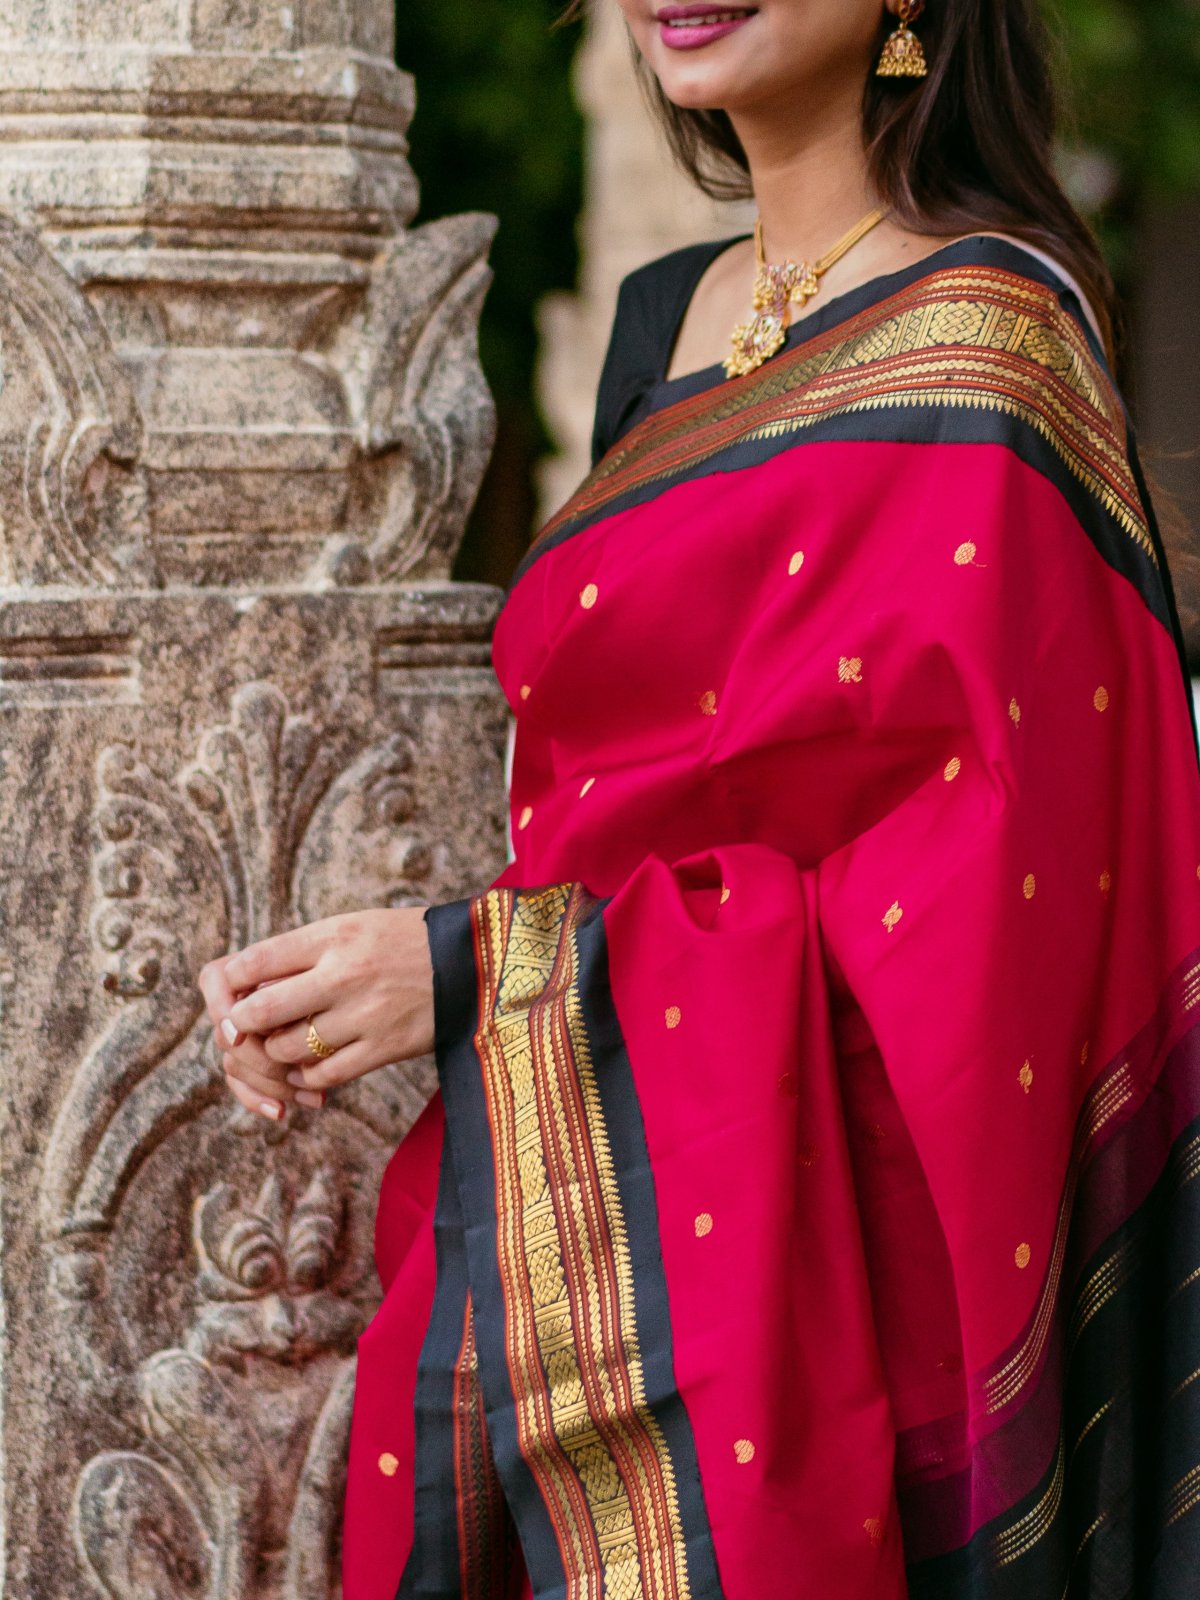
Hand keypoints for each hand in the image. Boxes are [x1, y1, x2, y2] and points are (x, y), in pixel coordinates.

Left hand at [198, 908, 434, 1121]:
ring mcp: (364, 1014)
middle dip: (243, 1024)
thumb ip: (307, 951)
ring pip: (289, 1048)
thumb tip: (251, 983)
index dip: (232, 982)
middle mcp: (344, 974)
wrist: (474, 963)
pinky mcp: (384, 1048)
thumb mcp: (355, 926)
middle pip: (263, 1010)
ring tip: (285, 1045)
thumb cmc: (406, 941)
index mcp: (335, 936)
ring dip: (277, 1053)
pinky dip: (306, 1078)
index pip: (256, 961)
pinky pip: (324, 1075)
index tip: (231, 990)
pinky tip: (309, 1068)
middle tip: (244, 1028)